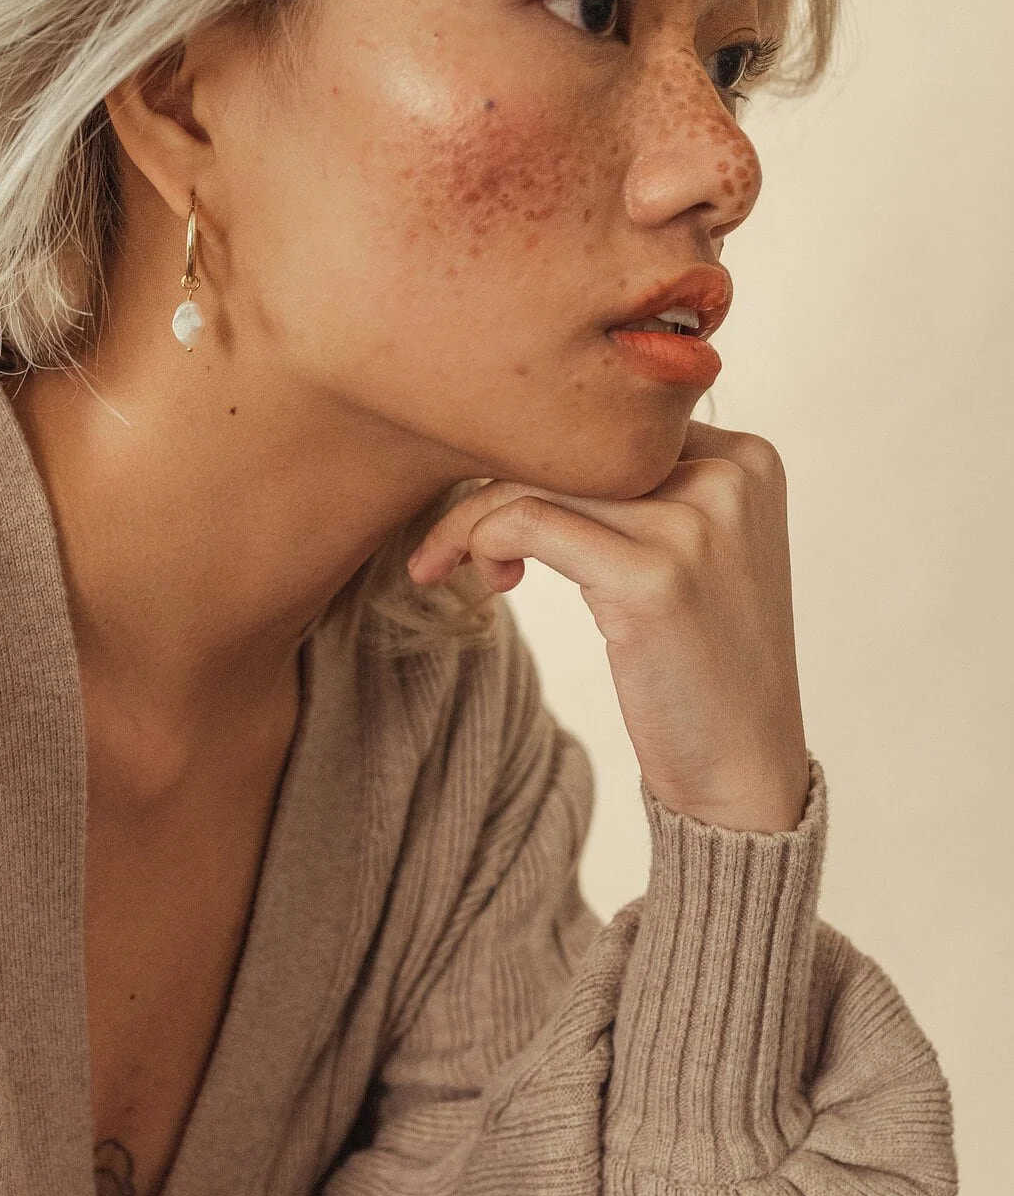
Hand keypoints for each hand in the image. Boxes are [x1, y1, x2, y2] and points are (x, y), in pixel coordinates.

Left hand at [406, 420, 810, 832]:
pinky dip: (480, 541)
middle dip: (493, 487)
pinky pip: (526, 523)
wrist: (745, 769)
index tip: (495, 511)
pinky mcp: (654, 576)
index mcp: (745, 457)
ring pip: (536, 481)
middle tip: (451, 544)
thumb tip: (520, 443)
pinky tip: (490, 581)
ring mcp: (696, 523)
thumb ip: (639, 492)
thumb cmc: (699, 661)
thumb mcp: (690, 552)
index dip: (538, 461)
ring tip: (469, 572)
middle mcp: (730, 475)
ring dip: (473, 522)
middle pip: (569, 446)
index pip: (607, 426)